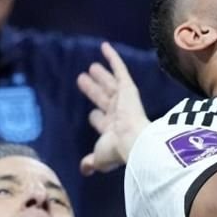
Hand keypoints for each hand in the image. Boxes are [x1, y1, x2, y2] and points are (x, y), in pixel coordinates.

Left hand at [76, 42, 149, 175]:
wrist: (134, 141)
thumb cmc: (116, 150)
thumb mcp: (100, 158)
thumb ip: (91, 161)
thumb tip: (84, 169)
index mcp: (113, 130)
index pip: (102, 120)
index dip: (96, 118)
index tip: (92, 115)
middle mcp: (118, 113)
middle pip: (103, 98)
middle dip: (94, 91)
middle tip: (83, 80)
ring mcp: (124, 99)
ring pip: (109, 83)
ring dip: (100, 75)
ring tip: (89, 67)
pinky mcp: (128, 88)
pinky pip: (120, 69)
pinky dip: (112, 57)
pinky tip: (103, 46)